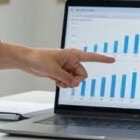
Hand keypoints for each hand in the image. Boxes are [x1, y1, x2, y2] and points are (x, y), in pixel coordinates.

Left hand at [0, 43, 114, 87]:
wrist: (27, 61)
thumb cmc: (39, 59)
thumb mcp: (54, 70)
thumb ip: (66, 78)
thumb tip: (75, 84)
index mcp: (72, 54)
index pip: (91, 57)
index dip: (102, 59)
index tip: (112, 60)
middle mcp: (72, 61)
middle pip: (83, 75)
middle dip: (75, 80)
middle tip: (64, 79)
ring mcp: (67, 67)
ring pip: (75, 80)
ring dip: (68, 83)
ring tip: (57, 80)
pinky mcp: (62, 73)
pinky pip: (69, 82)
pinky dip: (64, 84)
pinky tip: (56, 81)